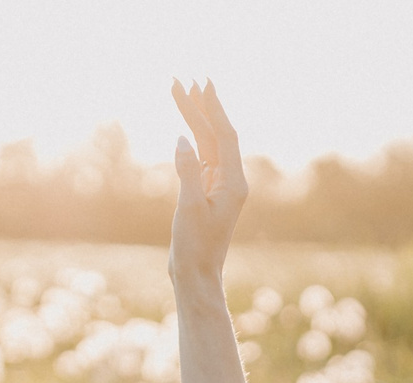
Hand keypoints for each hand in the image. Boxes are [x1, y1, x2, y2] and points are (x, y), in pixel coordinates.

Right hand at [169, 80, 246, 285]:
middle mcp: (231, 180)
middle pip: (216, 134)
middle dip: (200, 106)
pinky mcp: (207, 191)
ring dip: (193, 118)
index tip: (202, 83)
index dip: (214, 108)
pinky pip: (201, 156)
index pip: (226, 136)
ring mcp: (219, 185)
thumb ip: (188, 172)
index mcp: (234, 183)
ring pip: (207, 143)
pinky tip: (183, 124)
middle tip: (182, 78)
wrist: (196, 273)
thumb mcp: (190, 208)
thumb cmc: (196, 246)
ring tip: (178, 90)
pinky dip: (191, 138)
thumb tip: (183, 139)